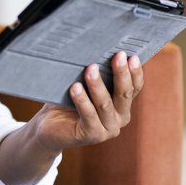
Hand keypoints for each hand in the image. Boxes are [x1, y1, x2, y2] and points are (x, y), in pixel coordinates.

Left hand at [30, 51, 144, 151]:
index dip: (135, 72)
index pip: (135, 87)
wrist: (51, 127)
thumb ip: (96, 73)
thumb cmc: (69, 100)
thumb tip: (97, 48)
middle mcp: (120, 118)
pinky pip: (89, 115)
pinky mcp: (92, 135)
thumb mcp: (86, 84)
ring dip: (98, 85)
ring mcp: (108, 129)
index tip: (131, 56)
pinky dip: (82, 100)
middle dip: (122, 73)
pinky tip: (75, 88)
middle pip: (124, 94)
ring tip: (90, 69)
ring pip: (105, 104)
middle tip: (118, 55)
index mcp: (123, 105)